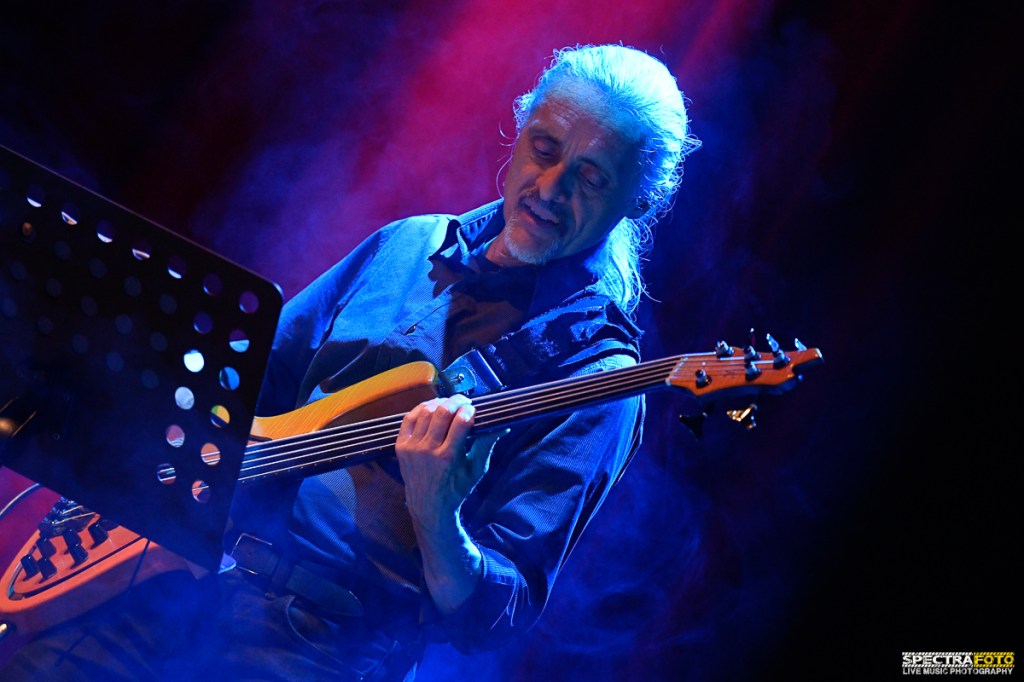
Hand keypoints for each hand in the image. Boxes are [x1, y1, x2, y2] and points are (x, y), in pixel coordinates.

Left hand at [395, 395, 498, 528]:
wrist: (429, 507)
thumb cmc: (456, 490)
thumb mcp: (476, 470)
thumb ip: (487, 445)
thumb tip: (502, 426)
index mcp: (448, 458)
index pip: (460, 422)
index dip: (469, 410)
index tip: (474, 409)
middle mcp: (428, 451)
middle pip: (442, 413)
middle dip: (456, 402)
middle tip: (464, 402)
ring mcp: (412, 448)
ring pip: (426, 412)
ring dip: (439, 403)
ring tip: (449, 404)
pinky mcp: (401, 447)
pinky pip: (409, 418)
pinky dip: (421, 409)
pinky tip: (432, 408)